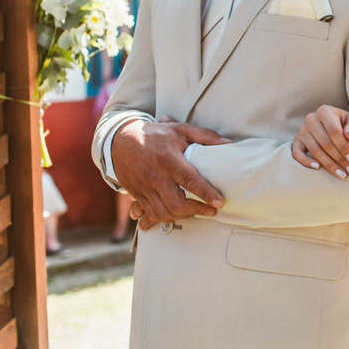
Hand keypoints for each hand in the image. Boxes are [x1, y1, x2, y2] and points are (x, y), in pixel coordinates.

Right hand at [111, 116, 231, 227]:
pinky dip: (164, 217)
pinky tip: (176, 215)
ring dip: (182, 216)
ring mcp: (145, 188)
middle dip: (196, 210)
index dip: (206, 193)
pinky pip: (150, 213)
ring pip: (163, 212)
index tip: (220, 203)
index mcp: (169, 161)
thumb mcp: (181, 130)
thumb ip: (206, 136)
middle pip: (176, 204)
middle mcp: (156, 177)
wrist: (120, 140)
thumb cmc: (156, 134)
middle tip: (211, 210)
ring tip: (196, 212)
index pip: (190, 180)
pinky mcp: (137, 194)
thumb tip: (228, 143)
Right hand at [291, 105, 348, 179]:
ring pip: (314, 150)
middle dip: (339, 159)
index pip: (334, 131)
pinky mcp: (297, 140)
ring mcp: (302, 130)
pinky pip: (297, 153)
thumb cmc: (347, 123)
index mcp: (324, 111)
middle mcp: (311, 119)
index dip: (344, 147)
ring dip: (328, 164)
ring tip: (341, 174)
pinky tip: (318, 167)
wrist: (336, 123)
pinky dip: (305, 161)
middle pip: (325, 142)